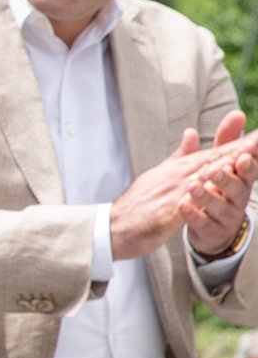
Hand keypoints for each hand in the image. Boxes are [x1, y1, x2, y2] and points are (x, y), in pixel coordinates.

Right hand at [112, 115, 254, 260]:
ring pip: (202, 179)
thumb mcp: (160, 174)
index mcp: (178, 168)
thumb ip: (180, 155)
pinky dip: (200, 197)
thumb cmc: (139, 203)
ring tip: (244, 159)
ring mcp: (170, 194)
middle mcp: (176, 177)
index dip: (238, 143)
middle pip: (213, 161)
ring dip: (224, 169)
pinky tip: (214, 193)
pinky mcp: (165, 214)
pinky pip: (186, 205)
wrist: (113, 225)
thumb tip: (192, 132)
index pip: (214, 153)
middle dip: (238, 150)